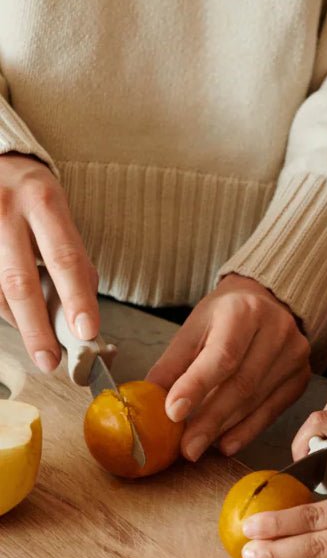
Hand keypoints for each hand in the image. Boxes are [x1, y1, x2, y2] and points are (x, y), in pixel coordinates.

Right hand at [0, 153, 98, 370]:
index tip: (87, 332)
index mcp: (44, 202)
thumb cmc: (34, 196)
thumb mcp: (60, 215)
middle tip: (51, 361)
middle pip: (20, 281)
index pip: (64, 258)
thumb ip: (70, 258)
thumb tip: (81, 311)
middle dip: (37, 327)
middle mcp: (6, 210)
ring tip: (37, 341)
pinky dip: (1, 307)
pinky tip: (15, 317)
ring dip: (18, 321)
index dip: (77, 298)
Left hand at [146, 273, 310, 460]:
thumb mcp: (194, 328)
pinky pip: (273, 411)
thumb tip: (150, 402)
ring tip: (198, 446)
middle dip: (210, 420)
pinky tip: (226, 443)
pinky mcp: (301, 377)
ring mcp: (295, 355)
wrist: (266, 303)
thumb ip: (173, 364)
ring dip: (224, 428)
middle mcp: (277, 330)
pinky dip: (247, 431)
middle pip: (242, 384)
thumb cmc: (226, 316)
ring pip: (256, 401)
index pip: (223, 354)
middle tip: (186, 447)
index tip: (173, 413)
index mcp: (245, 310)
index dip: (197, 386)